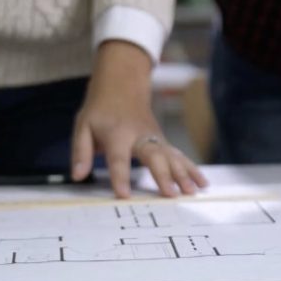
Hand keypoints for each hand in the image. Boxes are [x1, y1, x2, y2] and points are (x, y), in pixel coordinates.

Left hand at [71, 40, 206, 197]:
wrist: (122, 85)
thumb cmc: (100, 110)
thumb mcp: (83, 126)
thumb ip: (81, 151)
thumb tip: (78, 176)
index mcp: (116, 134)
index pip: (118, 158)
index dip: (120, 176)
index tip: (124, 195)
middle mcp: (140, 136)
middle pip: (153, 156)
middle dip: (163, 175)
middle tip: (171, 194)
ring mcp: (155, 138)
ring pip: (171, 156)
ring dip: (183, 174)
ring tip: (192, 192)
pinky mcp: (164, 141)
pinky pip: (179, 156)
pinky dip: (192, 169)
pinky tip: (202, 183)